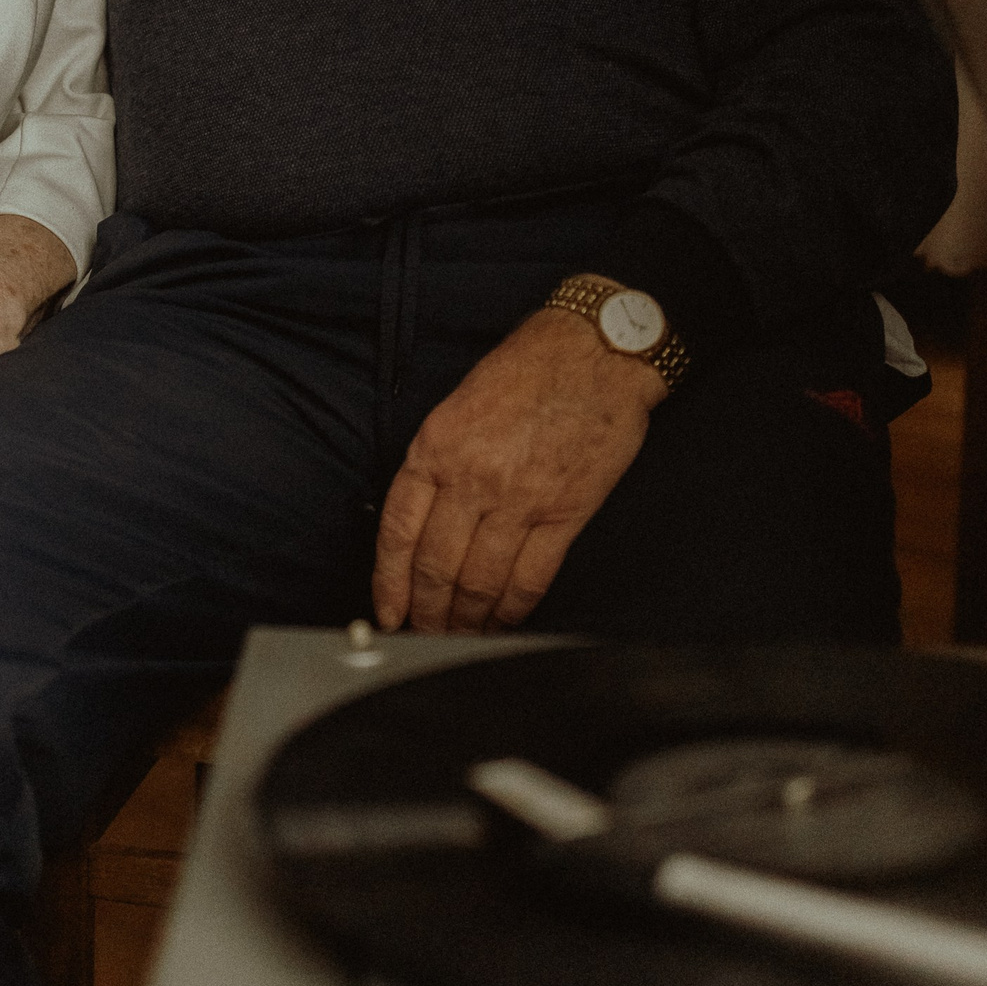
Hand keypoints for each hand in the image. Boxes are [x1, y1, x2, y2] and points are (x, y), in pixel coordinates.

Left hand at [373, 309, 666, 634]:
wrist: (598, 349)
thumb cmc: (531, 366)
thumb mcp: (459, 402)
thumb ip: (437, 458)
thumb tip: (421, 518)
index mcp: (437, 446)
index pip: (398, 532)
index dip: (388, 582)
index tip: (388, 611)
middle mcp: (472, 477)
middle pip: (436, 567)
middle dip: (426, 612)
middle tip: (423, 634)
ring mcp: (519, 499)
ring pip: (479, 581)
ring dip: (466, 620)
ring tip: (459, 636)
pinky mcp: (564, 513)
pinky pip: (530, 577)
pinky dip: (513, 609)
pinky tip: (503, 621)